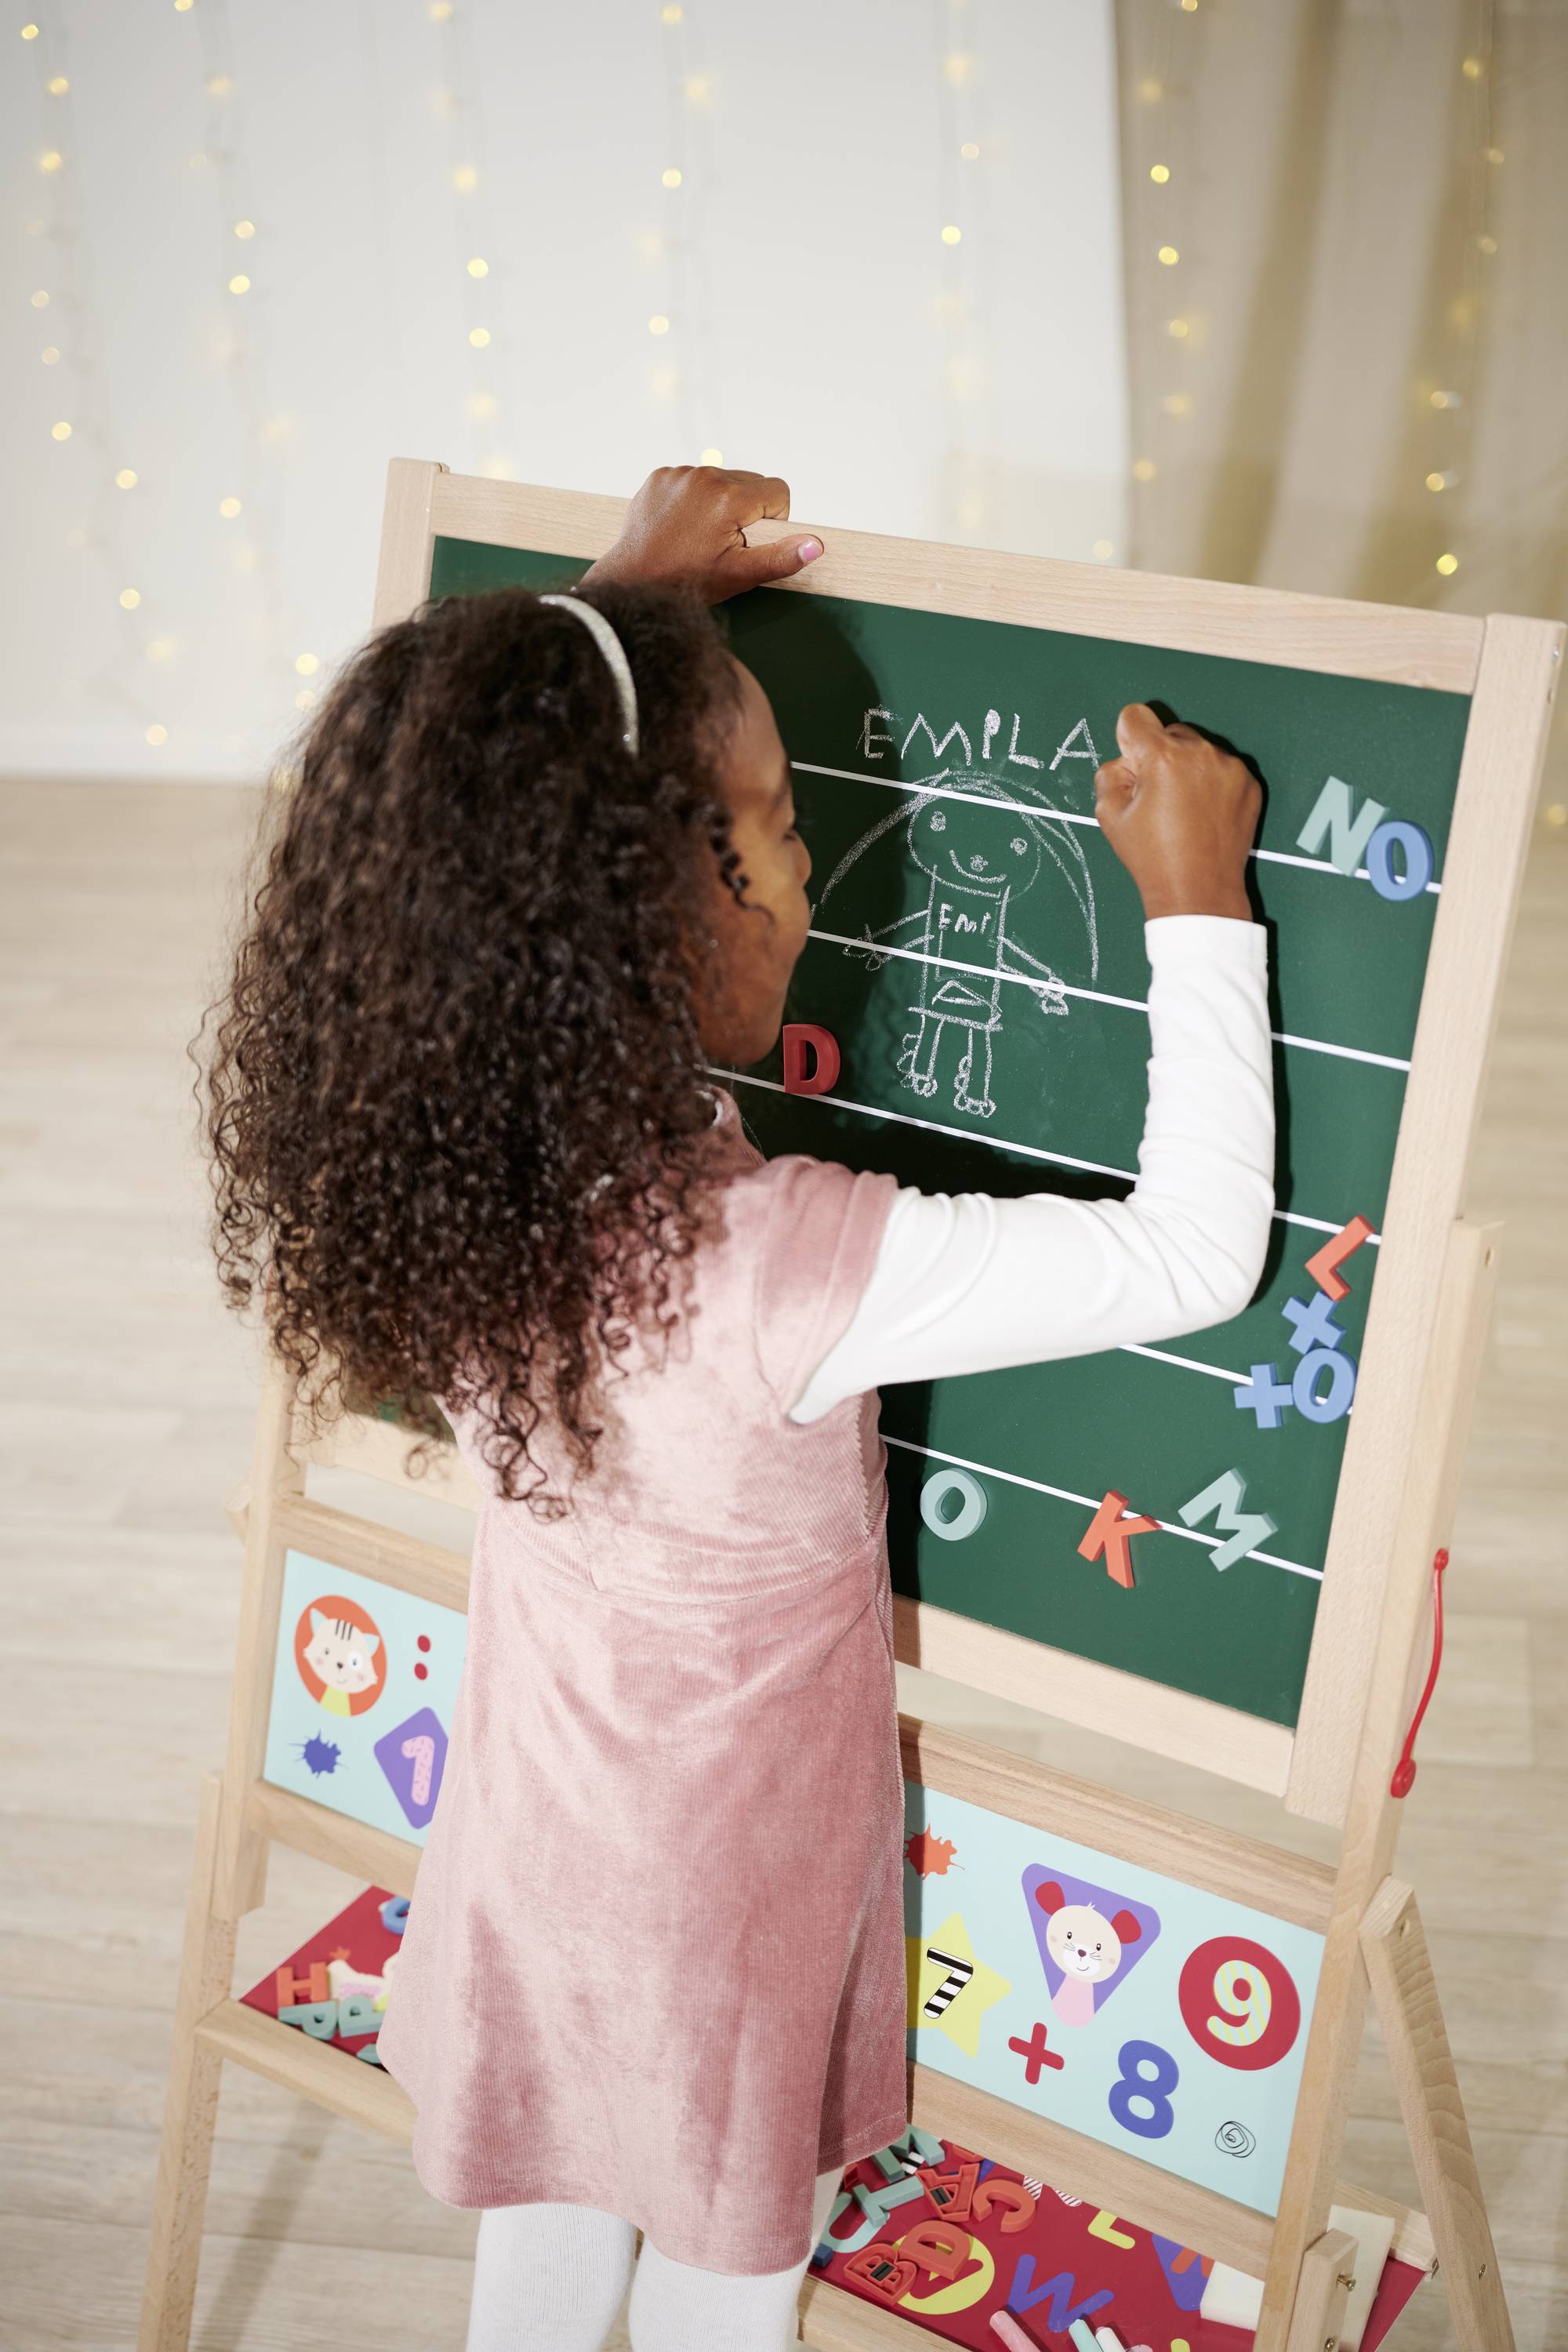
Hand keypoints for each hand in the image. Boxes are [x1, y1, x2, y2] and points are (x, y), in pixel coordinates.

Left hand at [581, 466, 823, 603]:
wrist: (632, 583)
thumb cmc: (686, 582)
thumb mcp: (739, 575)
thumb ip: (780, 557)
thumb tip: (815, 545)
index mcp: (729, 498)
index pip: (778, 491)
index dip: (773, 520)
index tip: (750, 542)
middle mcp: (705, 476)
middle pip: (752, 482)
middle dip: (748, 511)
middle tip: (725, 543)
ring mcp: (679, 474)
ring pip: (723, 479)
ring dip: (722, 503)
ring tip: (702, 535)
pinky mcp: (660, 476)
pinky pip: (693, 479)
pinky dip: (695, 499)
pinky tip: (683, 526)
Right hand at [1094, 703, 1258, 922]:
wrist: (1199, 891)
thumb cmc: (1152, 857)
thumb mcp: (1108, 815)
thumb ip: (1110, 772)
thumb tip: (1127, 759)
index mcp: (1163, 758)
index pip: (1135, 716)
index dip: (1127, 740)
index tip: (1134, 767)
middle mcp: (1201, 753)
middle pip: (1170, 733)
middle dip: (1160, 757)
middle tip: (1158, 799)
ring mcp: (1230, 767)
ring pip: (1197, 750)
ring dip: (1187, 769)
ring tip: (1183, 810)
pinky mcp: (1249, 782)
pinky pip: (1221, 768)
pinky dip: (1211, 783)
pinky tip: (1204, 814)